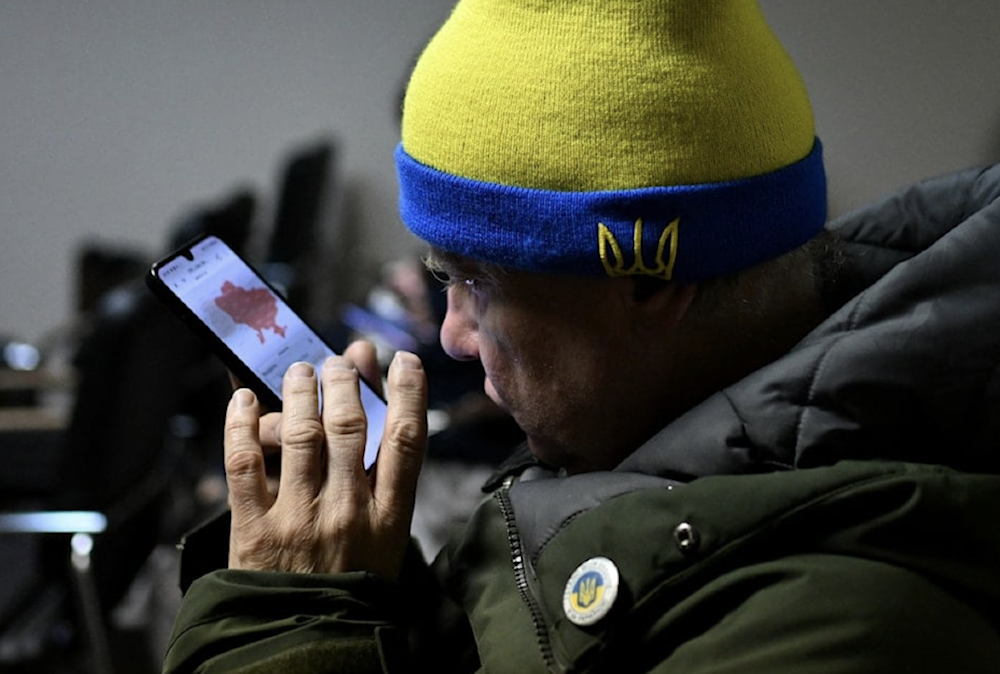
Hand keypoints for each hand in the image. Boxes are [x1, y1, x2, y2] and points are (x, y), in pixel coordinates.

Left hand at [222, 342, 427, 579]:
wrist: (309, 641)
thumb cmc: (353, 585)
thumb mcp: (388, 541)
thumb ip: (386, 482)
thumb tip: (388, 418)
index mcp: (388, 517)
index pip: (405, 441)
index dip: (408, 394)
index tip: (402, 362)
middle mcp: (347, 513)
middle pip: (349, 427)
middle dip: (344, 382)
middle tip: (337, 362)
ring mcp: (299, 519)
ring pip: (300, 436)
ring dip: (298, 392)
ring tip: (299, 372)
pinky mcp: (254, 529)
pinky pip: (243, 465)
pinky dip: (239, 425)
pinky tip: (241, 399)